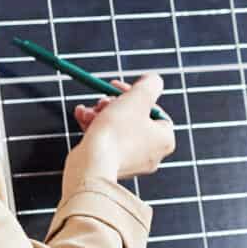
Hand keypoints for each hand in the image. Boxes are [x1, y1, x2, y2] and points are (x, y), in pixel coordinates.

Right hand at [63, 74, 174, 190]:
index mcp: (165, 140)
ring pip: (117, 128)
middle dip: (114, 104)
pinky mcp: (113, 166)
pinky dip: (94, 128)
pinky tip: (81, 117)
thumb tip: (154, 80)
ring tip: (86, 109)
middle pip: (134, 118)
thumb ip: (150, 84)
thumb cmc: (117, 132)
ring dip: (100, 113)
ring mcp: (132, 162)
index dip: (136, 94)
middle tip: (101, 101)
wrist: (91, 165)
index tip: (117, 88)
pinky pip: (106, 141)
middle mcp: (152, 154)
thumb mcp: (137, 98)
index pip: (154, 109)